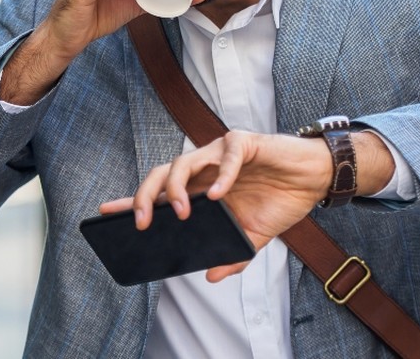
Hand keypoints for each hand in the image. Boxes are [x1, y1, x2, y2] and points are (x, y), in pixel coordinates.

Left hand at [99, 131, 331, 282]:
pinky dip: (222, 174)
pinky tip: (218, 194)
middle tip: (140, 221)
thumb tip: (212, 276)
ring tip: (181, 212)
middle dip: (144, 196)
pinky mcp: (245, 143)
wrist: (314, 179)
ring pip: (184, 160)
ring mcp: (221, 153)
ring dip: (177, 187)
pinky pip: (228, 155)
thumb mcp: (253, 236)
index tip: (106, 212)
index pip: (160, 193)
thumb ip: (232, 255)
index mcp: (201, 189)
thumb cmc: (280, 200)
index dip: (132, 200)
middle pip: (161, 174)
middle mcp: (204, 168)